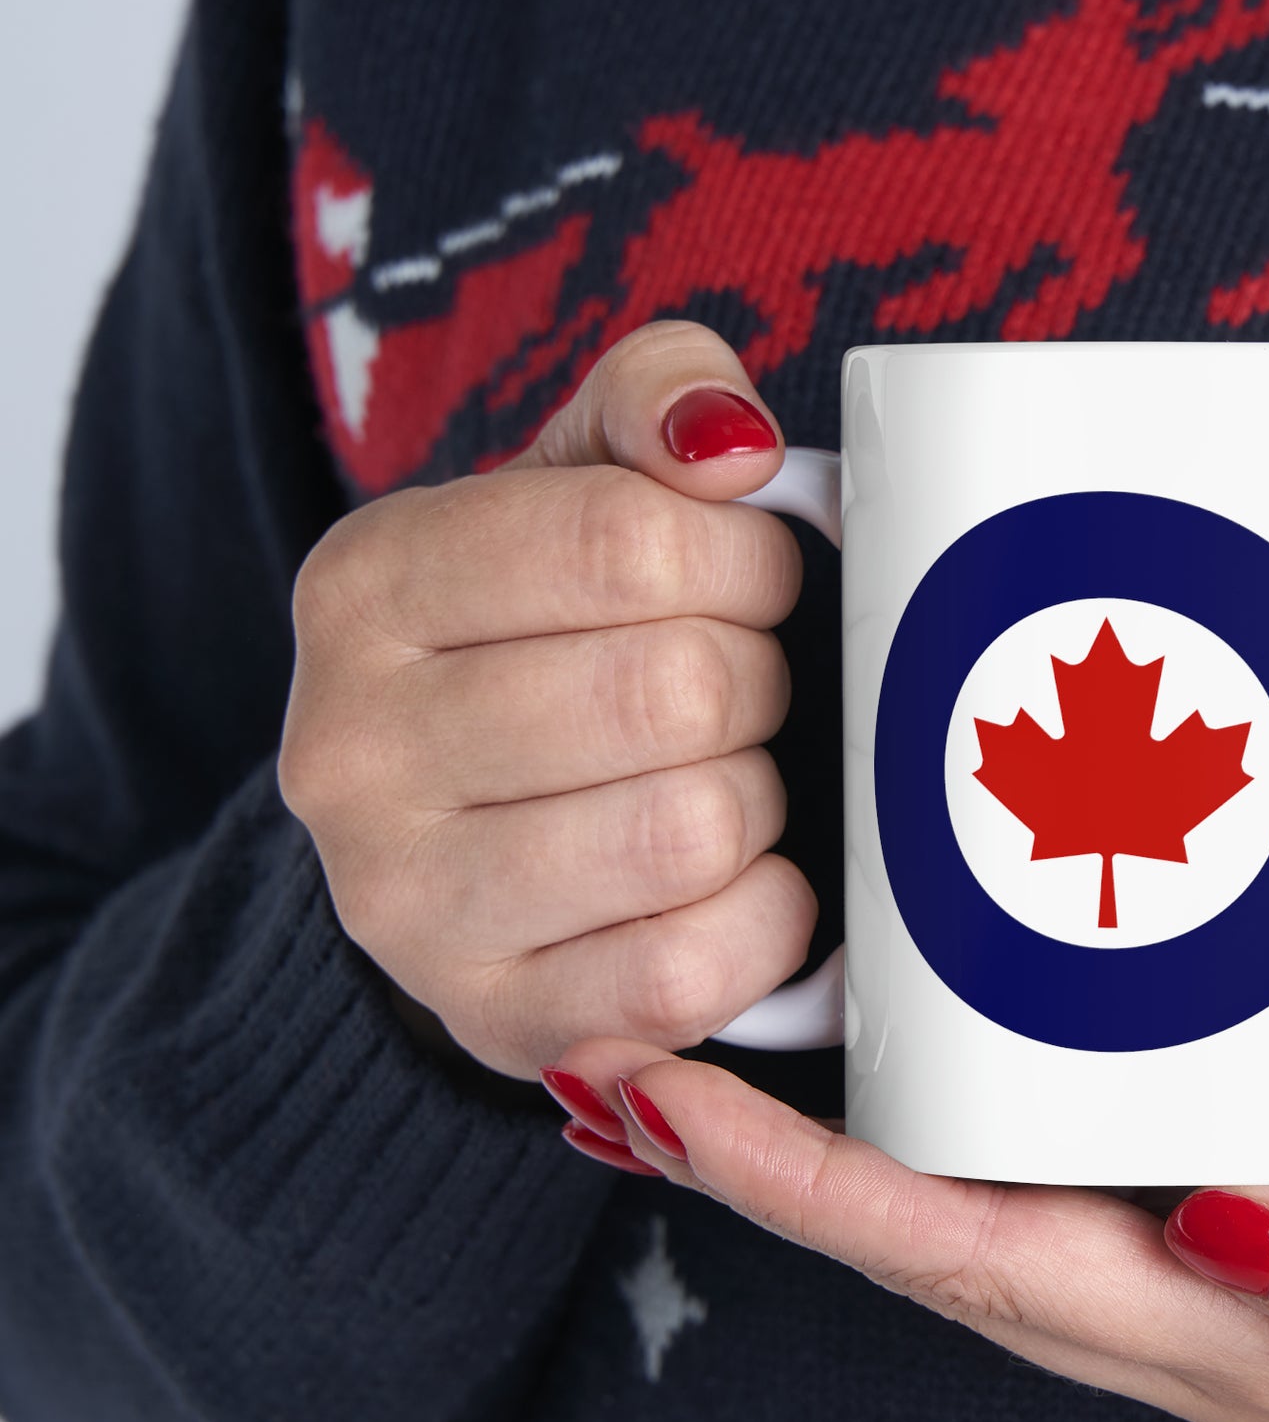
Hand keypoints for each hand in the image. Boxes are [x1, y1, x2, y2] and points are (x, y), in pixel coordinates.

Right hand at [279, 321, 813, 1078]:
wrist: (464, 837)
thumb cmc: (551, 641)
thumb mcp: (579, 483)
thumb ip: (656, 401)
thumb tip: (729, 443)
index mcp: (367, 586)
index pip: (628, 541)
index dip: (743, 560)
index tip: (751, 581)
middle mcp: (352, 751)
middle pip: (674, 691)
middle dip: (754, 682)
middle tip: (737, 692)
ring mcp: (409, 906)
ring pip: (691, 830)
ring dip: (755, 801)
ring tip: (722, 781)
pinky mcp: (497, 1020)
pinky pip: (693, 970)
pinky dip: (763, 920)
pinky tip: (736, 883)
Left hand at [546, 997, 1268, 1421]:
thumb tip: (1226, 1233)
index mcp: (1255, 1342)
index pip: (980, 1269)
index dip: (813, 1197)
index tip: (666, 1104)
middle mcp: (1207, 1299)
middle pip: (940, 1235)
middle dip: (772, 1166)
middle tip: (630, 1049)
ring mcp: (1222, 1230)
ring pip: (985, 1187)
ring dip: (840, 1129)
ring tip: (716, 1030)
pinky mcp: (1259, 1142)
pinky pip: (1062, 1131)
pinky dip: (956, 1086)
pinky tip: (907, 1016)